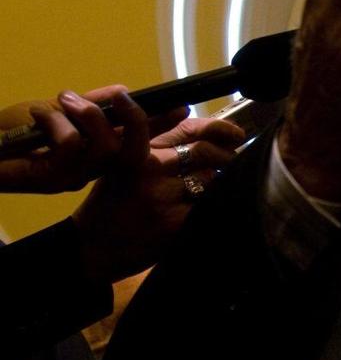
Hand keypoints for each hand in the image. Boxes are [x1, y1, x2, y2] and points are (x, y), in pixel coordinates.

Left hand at [0, 87, 185, 193]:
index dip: (160, 126)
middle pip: (131, 151)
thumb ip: (90, 104)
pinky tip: (38, 115)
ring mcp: (70, 177)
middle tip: (122, 95)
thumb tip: (124, 91)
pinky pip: (71, 145)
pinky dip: (56, 122)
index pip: (135, 142)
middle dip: (134, 119)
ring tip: (63, 99)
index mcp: (93, 154)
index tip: (182, 108)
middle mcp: (88, 170)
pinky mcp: (49, 178)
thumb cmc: (10, 132)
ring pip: (103, 147)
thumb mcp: (58, 110)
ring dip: (86, 115)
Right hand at [72, 117, 243, 281]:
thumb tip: (185, 110)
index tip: (223, 127)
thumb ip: (149, 138)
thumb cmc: (110, 204)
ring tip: (209, 184)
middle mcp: (146, 171)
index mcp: (131, 154)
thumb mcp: (119, 165)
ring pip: (210, 178)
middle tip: (230, 156)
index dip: (208, 125)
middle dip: (223, 154)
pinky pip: (207, 205)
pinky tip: (206, 206)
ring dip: (216, 181)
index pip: (161, 127)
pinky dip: (212, 204)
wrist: (92, 249)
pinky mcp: (174, 222)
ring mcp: (161, 197)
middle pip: (203, 151)